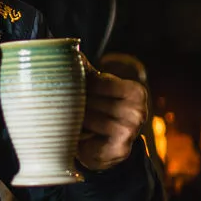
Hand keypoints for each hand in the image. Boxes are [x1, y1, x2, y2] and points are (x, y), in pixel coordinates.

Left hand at [77, 55, 147, 170]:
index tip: (67, 88)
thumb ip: (86, 71)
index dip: (80, 85)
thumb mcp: (97, 88)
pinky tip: (76, 139)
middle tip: (61, 106)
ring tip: (68, 121)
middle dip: (73, 103)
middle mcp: (138, 111)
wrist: (107, 149)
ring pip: (87, 119)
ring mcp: (131, 132)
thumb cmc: (99, 111)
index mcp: (135, 91)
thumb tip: (70, 51)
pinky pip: (89, 139)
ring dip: (73, 120)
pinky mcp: (120, 149)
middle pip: (91, 101)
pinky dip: (78, 139)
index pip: (98, 82)